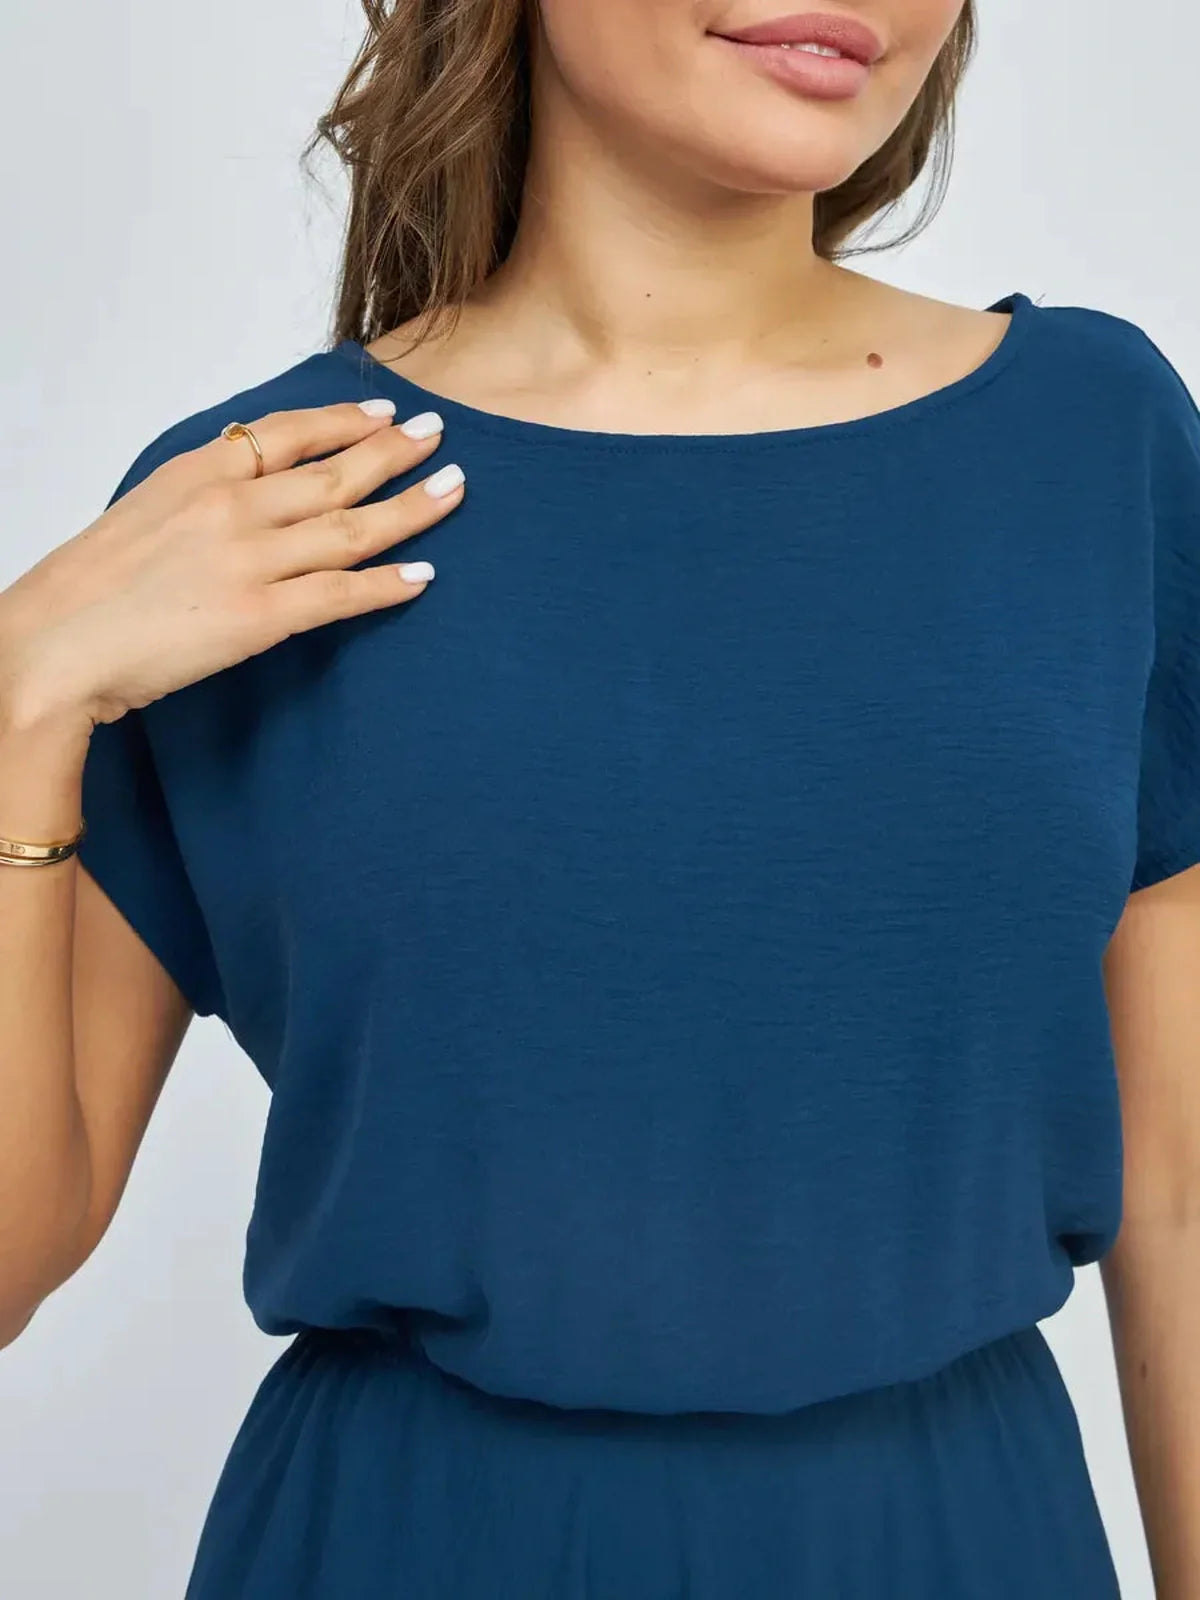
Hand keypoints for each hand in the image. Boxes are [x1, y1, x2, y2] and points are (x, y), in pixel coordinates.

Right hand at [0, 399, 463, 733]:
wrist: (54, 647)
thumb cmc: (87, 590)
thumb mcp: (142, 514)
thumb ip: (200, 500)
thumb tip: (245, 495)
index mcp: (198, 474)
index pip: (288, 433)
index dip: (344, 420)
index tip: (383, 410)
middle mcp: (232, 507)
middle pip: (334, 472)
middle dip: (395, 451)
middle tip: (439, 435)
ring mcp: (250, 561)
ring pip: (351, 527)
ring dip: (410, 507)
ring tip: (453, 490)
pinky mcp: (260, 617)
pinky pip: (340, 594)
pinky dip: (387, 584)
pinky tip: (423, 576)